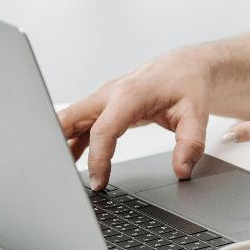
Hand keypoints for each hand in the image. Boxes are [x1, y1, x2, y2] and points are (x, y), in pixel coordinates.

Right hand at [59, 48, 216, 190]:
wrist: (185, 66)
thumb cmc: (188, 85)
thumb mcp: (197, 114)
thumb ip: (190, 143)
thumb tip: (181, 170)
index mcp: (129, 95)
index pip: (103, 130)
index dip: (97, 159)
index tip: (98, 183)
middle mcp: (109, 94)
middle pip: (70, 119)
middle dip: (55, 143)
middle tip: (53, 174)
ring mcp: (103, 100)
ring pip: (69, 121)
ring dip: (58, 144)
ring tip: (54, 174)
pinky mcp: (103, 107)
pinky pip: (80, 126)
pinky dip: (71, 142)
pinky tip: (68, 163)